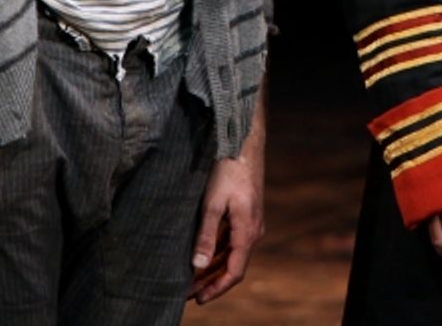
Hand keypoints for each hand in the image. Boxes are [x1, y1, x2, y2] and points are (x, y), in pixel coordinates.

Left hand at [188, 150, 265, 303]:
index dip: (216, 288)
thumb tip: (198, 264)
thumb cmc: (227, 169)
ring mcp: (251, 221)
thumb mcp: (212, 202)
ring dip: (213, 266)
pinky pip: (232, 239)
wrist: (243, 142)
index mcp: (247, 232)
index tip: (198, 299)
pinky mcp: (245, 212)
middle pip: (232, 264)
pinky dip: (217, 250)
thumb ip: (206, 234)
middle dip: (211, 280)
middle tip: (188, 292)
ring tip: (191, 276)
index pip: (234, 271)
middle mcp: (253, 230)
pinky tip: (202, 252)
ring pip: (231, 252)